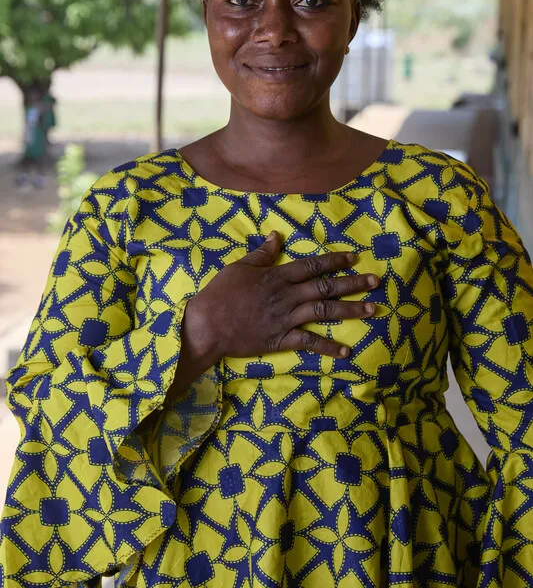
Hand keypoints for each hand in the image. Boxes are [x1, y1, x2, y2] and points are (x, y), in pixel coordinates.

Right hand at [185, 230, 378, 367]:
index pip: (313, 265)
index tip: (354, 258)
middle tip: (375, 282)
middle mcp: (288, 296)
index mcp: (278, 276)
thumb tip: (276, 235)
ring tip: (372, 309)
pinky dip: (328, 347)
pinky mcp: (282, 339)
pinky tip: (347, 351)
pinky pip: (310, 342)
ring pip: (325, 311)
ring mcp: (287, 318)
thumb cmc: (220, 294)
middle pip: (326, 286)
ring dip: (350, 310)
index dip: (335, 261)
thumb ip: (262, 253)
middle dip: (353, 283)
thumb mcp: (240, 267)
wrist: (207, 325)